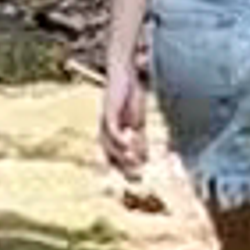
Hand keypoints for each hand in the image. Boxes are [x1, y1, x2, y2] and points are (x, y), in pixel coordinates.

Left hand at [99, 63, 148, 180]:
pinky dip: (119, 139)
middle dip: (121, 166)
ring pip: (107, 144)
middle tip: (136, 176)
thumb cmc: (130, 95)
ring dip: (121, 155)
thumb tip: (145, 159)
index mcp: (110, 133)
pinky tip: (129, 144)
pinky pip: (111, 129)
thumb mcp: (137, 121)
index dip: (123, 169)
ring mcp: (104, 120)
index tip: (137, 178)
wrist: (126, 72)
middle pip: (108, 153)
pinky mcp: (108, 110)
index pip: (112, 156)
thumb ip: (139, 139)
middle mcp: (104, 128)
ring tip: (135, 162)